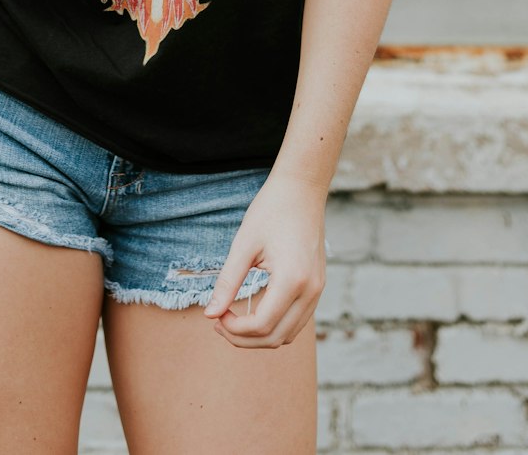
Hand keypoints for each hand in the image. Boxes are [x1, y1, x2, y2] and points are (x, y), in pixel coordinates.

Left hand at [203, 172, 325, 348]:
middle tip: (219, 322)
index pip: (261, 325)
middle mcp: (311, 290)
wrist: (302, 188)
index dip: (233, 328)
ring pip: (288, 334)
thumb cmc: (271, 210)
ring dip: (260, 336)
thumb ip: (227, 282)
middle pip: (276, 338)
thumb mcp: (243, 244)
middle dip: (243, 338)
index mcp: (292, 280)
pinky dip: (275, 325)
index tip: (215, 316)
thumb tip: (209, 314)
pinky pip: (297, 320)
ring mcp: (318, 289)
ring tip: (234, 320)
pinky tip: (254, 312)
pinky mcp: (317, 285)